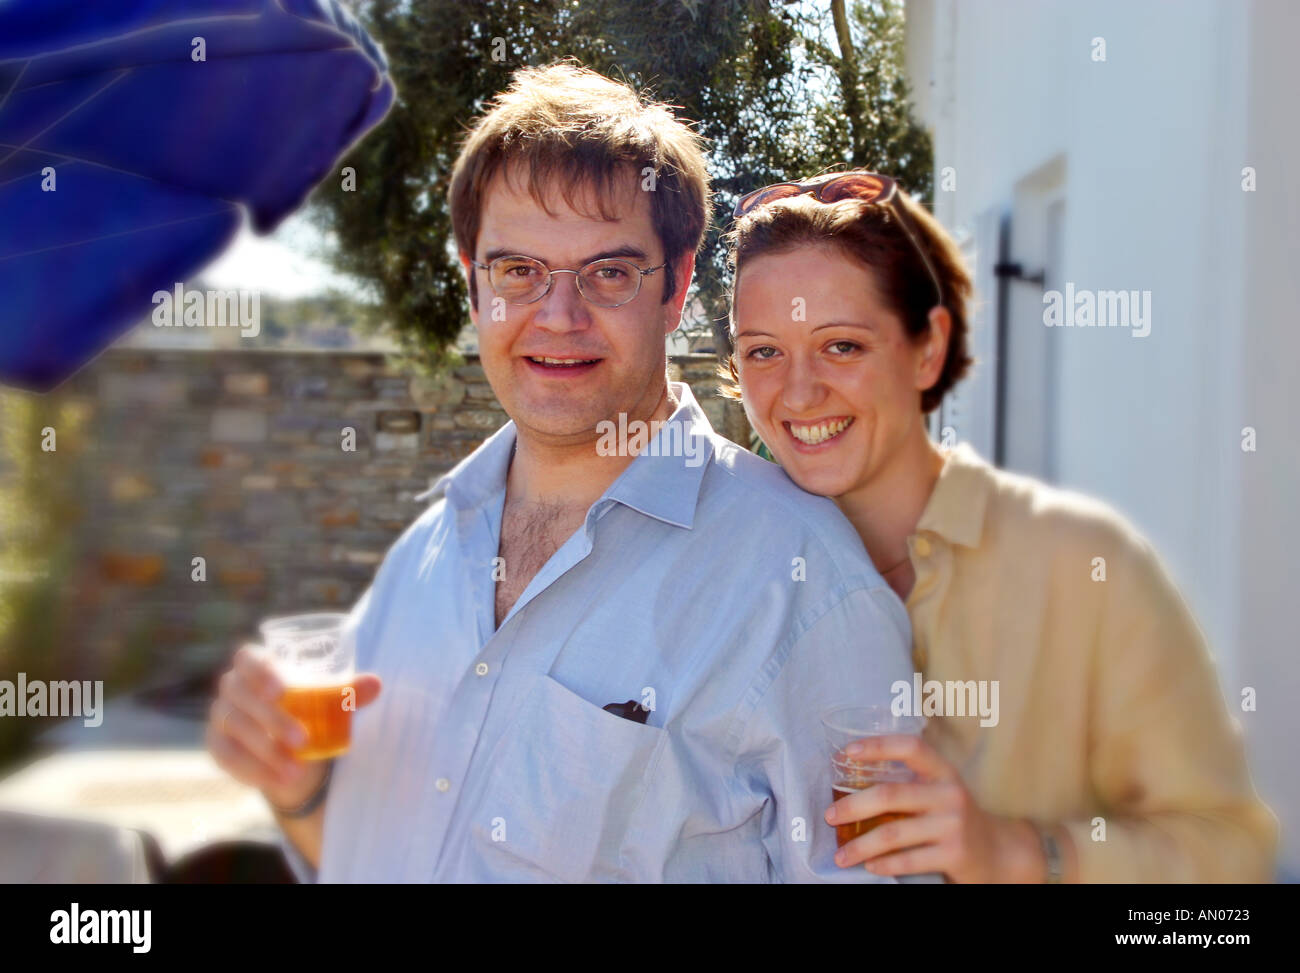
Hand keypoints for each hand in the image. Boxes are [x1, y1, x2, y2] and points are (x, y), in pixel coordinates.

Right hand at [206, 644, 381, 809]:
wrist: (289, 737)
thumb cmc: (308, 703)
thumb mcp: (329, 697)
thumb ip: (349, 691)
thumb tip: (375, 684)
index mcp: (256, 663)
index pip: (248, 659)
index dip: (261, 672)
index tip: (282, 691)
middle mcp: (232, 685)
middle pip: (241, 696)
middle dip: (272, 720)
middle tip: (303, 740)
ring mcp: (221, 715)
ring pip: (234, 729)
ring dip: (265, 752)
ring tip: (297, 770)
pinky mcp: (218, 744)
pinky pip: (226, 757)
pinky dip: (252, 771)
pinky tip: (277, 781)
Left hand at [824, 732, 1045, 882]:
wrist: (1001, 854)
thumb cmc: (956, 820)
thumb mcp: (940, 794)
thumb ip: (910, 785)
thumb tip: (850, 783)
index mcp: (944, 772)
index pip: (911, 747)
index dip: (878, 745)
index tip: (847, 752)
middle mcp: (950, 794)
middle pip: (890, 795)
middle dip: (853, 806)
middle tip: (829, 816)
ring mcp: (954, 825)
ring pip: (894, 833)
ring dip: (861, 845)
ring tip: (840, 855)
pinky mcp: (955, 855)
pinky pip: (908, 860)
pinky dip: (883, 864)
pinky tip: (869, 866)